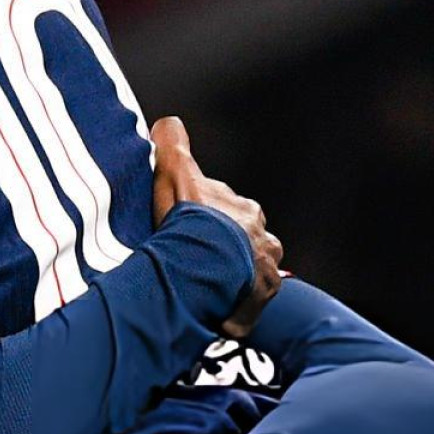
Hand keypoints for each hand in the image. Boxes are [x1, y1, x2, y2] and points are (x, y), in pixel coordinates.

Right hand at [150, 115, 281, 335]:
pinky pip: (248, 304)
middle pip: (244, 243)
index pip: (229, 211)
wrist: (202, 268)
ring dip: (231, 280)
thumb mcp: (175, 174)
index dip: (209, 219)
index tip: (192, 229)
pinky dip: (233, 307)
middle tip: (196, 262)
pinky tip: (213, 310)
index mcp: (245, 210)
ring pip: (249, 274)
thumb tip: (168, 123)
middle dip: (225, 251)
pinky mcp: (261, 299)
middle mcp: (262, 238)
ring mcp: (265, 270)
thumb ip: (172, 144)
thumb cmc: (190, 223)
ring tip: (205, 290)